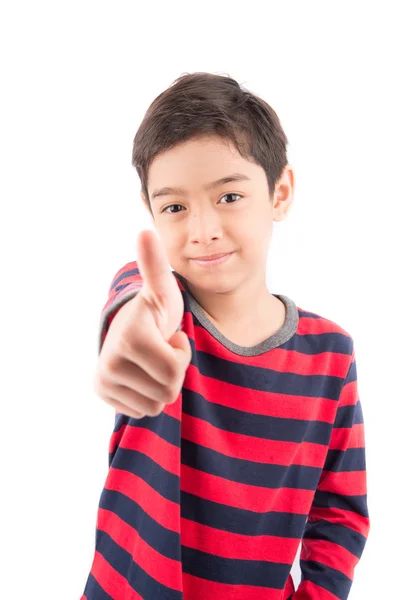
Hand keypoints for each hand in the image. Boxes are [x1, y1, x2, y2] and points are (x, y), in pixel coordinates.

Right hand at [94, 229, 191, 417]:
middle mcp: (110, 362)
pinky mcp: (103, 393)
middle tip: (161, 351)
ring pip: (155, 405)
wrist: (128, 329)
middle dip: (173, 372)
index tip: (170, 337)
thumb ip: (155, 266)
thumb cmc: (154, 312)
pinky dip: (147, 395)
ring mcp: (104, 380)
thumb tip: (145, 230)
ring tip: (151, 361)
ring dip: (161, 384)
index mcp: (130, 338)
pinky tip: (140, 374)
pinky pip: (141, 411)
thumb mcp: (162, 290)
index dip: (181, 354)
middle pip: (167, 391)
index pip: (175, 371)